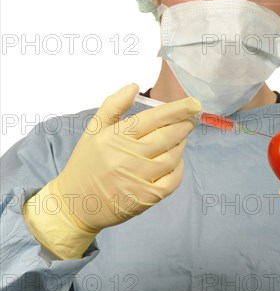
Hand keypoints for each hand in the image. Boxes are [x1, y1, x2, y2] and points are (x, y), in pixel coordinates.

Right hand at [24, 83, 200, 258]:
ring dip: (181, 144)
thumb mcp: (93, 130)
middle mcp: (127, 158)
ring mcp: (138, 179)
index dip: (176, 110)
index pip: (152, 119)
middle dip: (184, 125)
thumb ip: (113, 106)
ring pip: (172, 157)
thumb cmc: (86, 163)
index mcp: (114, 137)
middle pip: (166, 137)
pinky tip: (175, 161)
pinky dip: (179, 168)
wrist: (75, 205)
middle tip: (189, 119)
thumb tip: (135, 86)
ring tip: (180, 137)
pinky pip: (173, 180)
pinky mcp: (146, 198)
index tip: (193, 104)